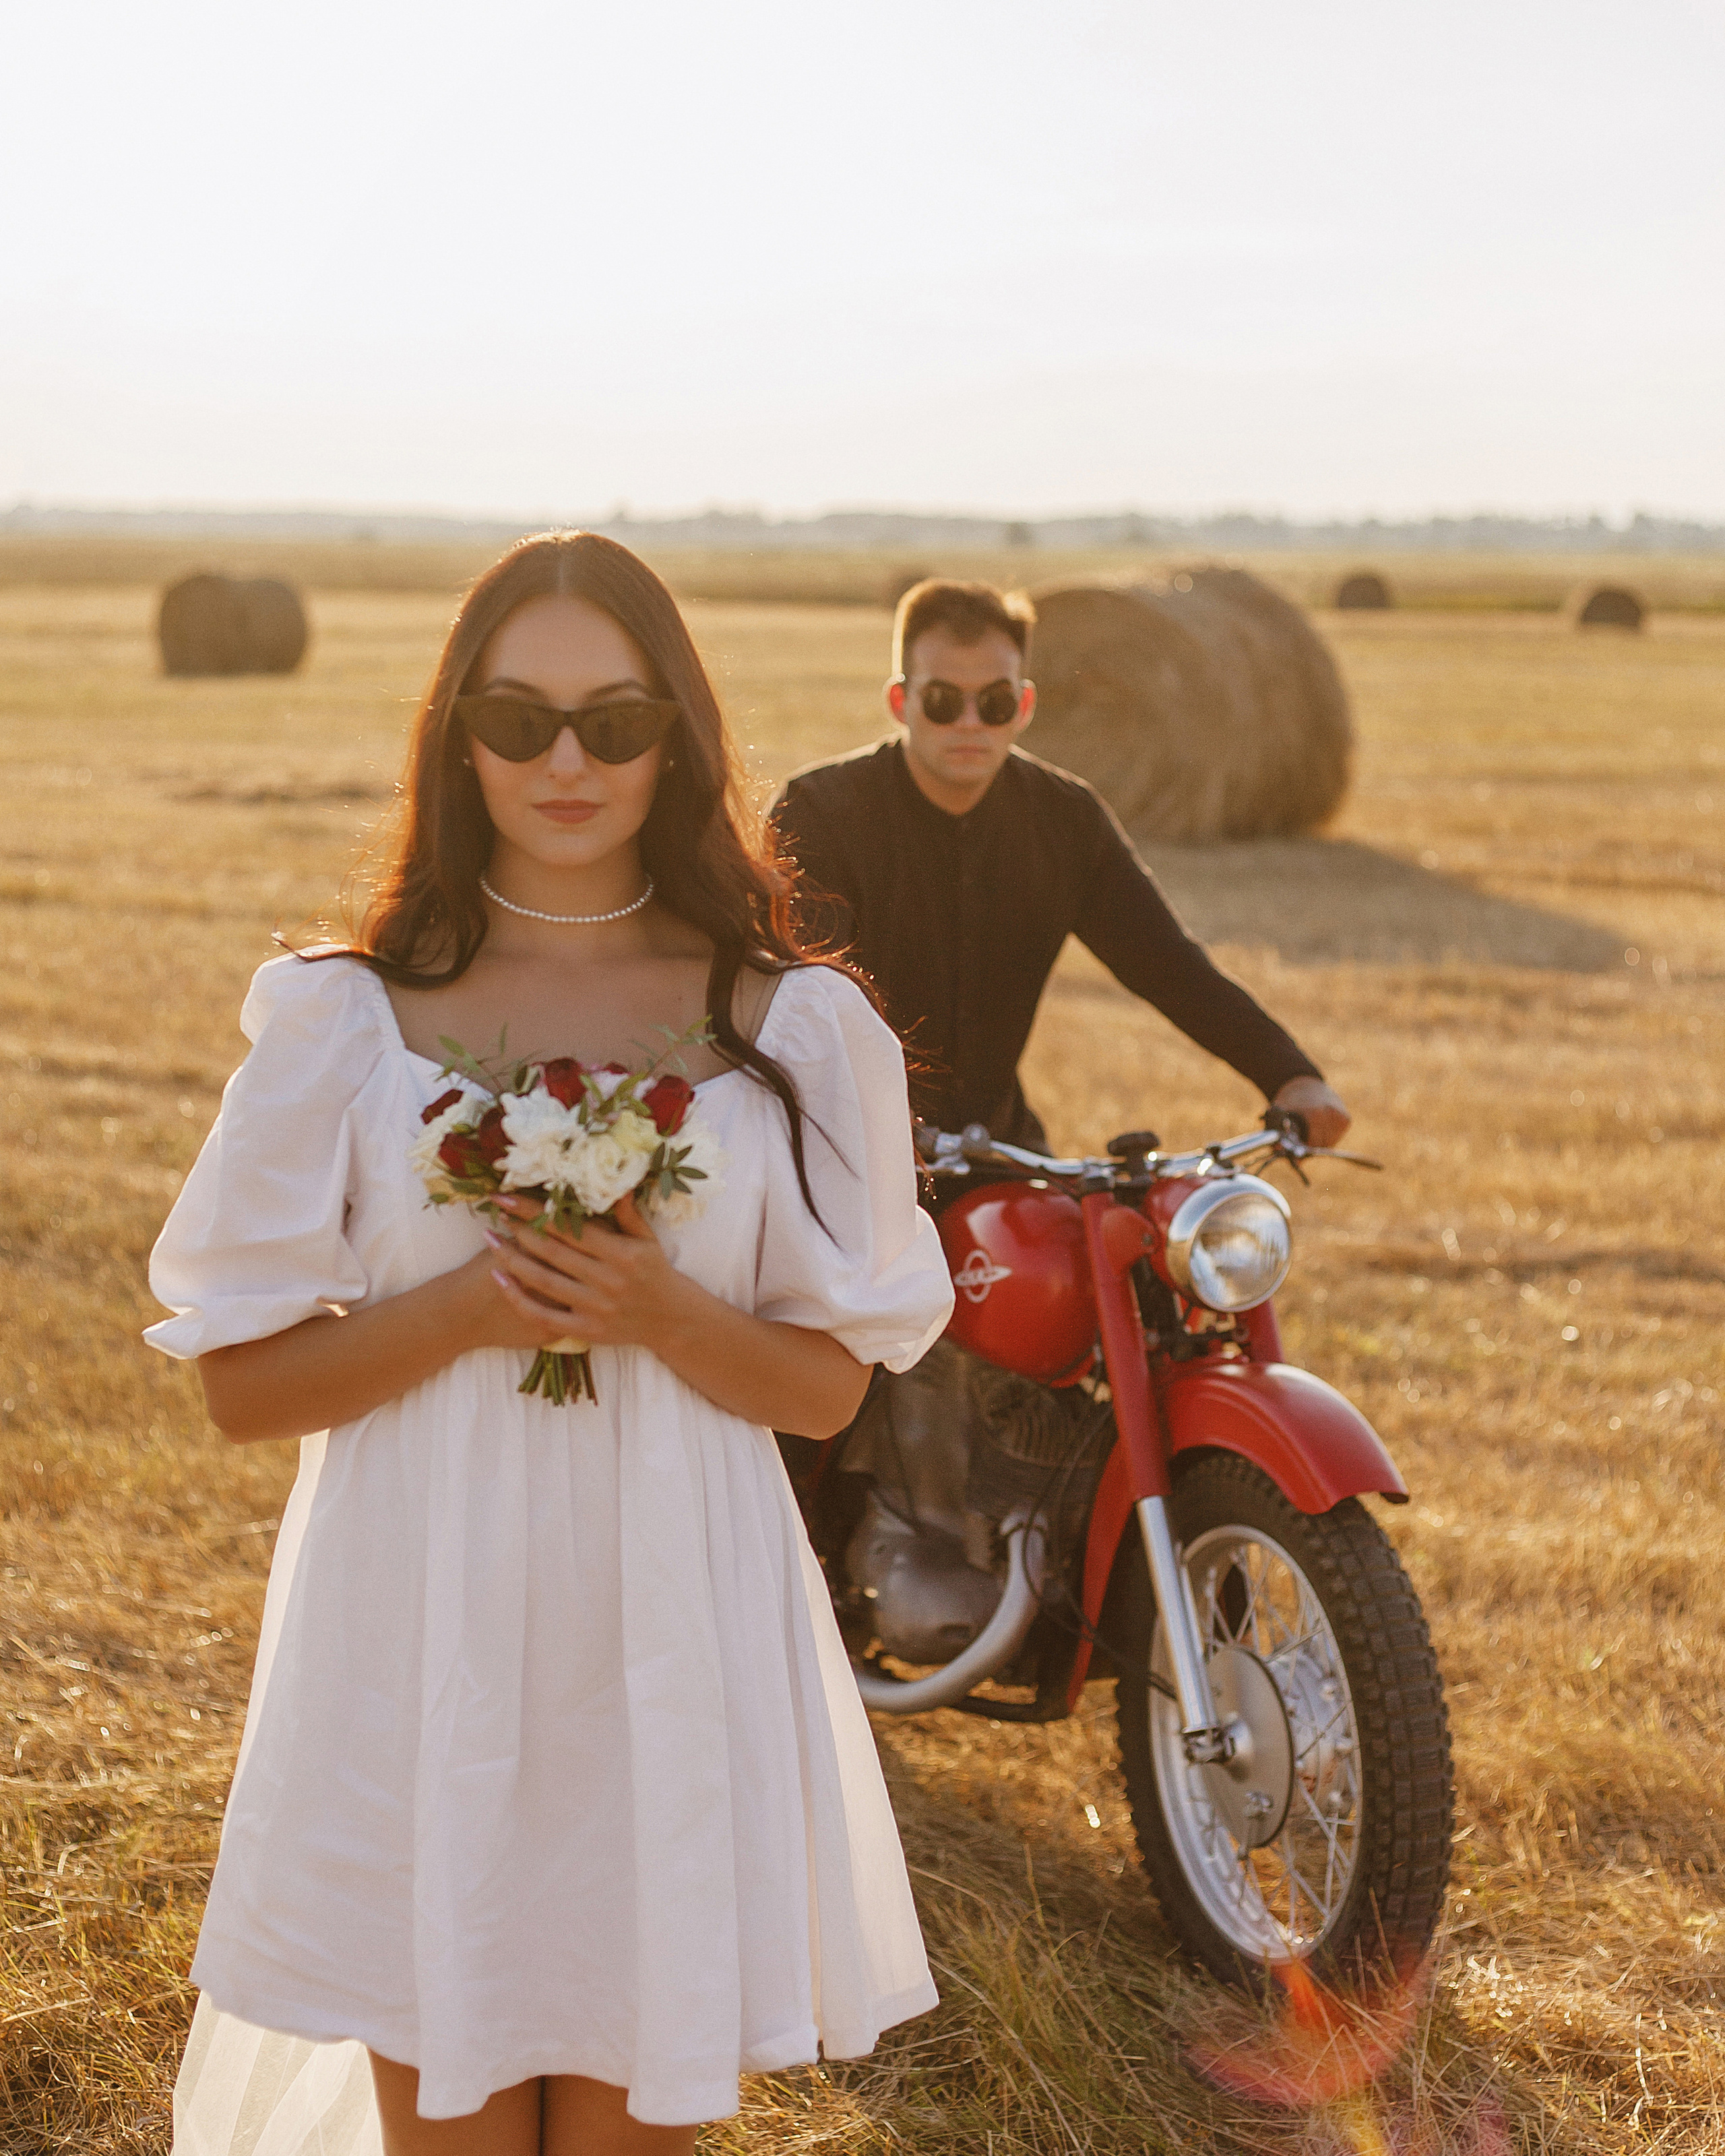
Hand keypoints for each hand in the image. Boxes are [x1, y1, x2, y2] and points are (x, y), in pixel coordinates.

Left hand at [481, 1191, 695, 1352]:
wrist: (671, 1319)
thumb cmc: (656, 1272)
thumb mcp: (648, 1240)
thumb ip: (627, 1213)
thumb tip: (612, 1182)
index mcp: (621, 1254)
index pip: (570, 1227)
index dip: (536, 1211)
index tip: (509, 1196)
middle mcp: (607, 1280)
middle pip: (552, 1251)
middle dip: (520, 1229)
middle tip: (497, 1211)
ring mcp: (594, 1307)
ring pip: (543, 1281)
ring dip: (512, 1258)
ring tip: (491, 1239)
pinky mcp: (585, 1329)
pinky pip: (543, 1315)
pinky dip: (518, 1298)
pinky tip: (499, 1279)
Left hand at [1272, 1076, 1351, 1149]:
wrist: (1303, 1083)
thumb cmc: (1289, 1101)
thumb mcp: (1280, 1117)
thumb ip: (1283, 1138)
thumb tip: (1291, 1161)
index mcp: (1316, 1114)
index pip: (1312, 1145)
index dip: (1301, 1149)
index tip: (1293, 1146)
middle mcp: (1332, 1115)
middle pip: (1321, 1145)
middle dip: (1309, 1146)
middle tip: (1299, 1137)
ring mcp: (1341, 1117)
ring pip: (1329, 1143)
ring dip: (1318, 1142)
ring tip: (1308, 1128)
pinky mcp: (1346, 1119)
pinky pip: (1335, 1137)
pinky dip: (1326, 1136)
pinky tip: (1317, 1126)